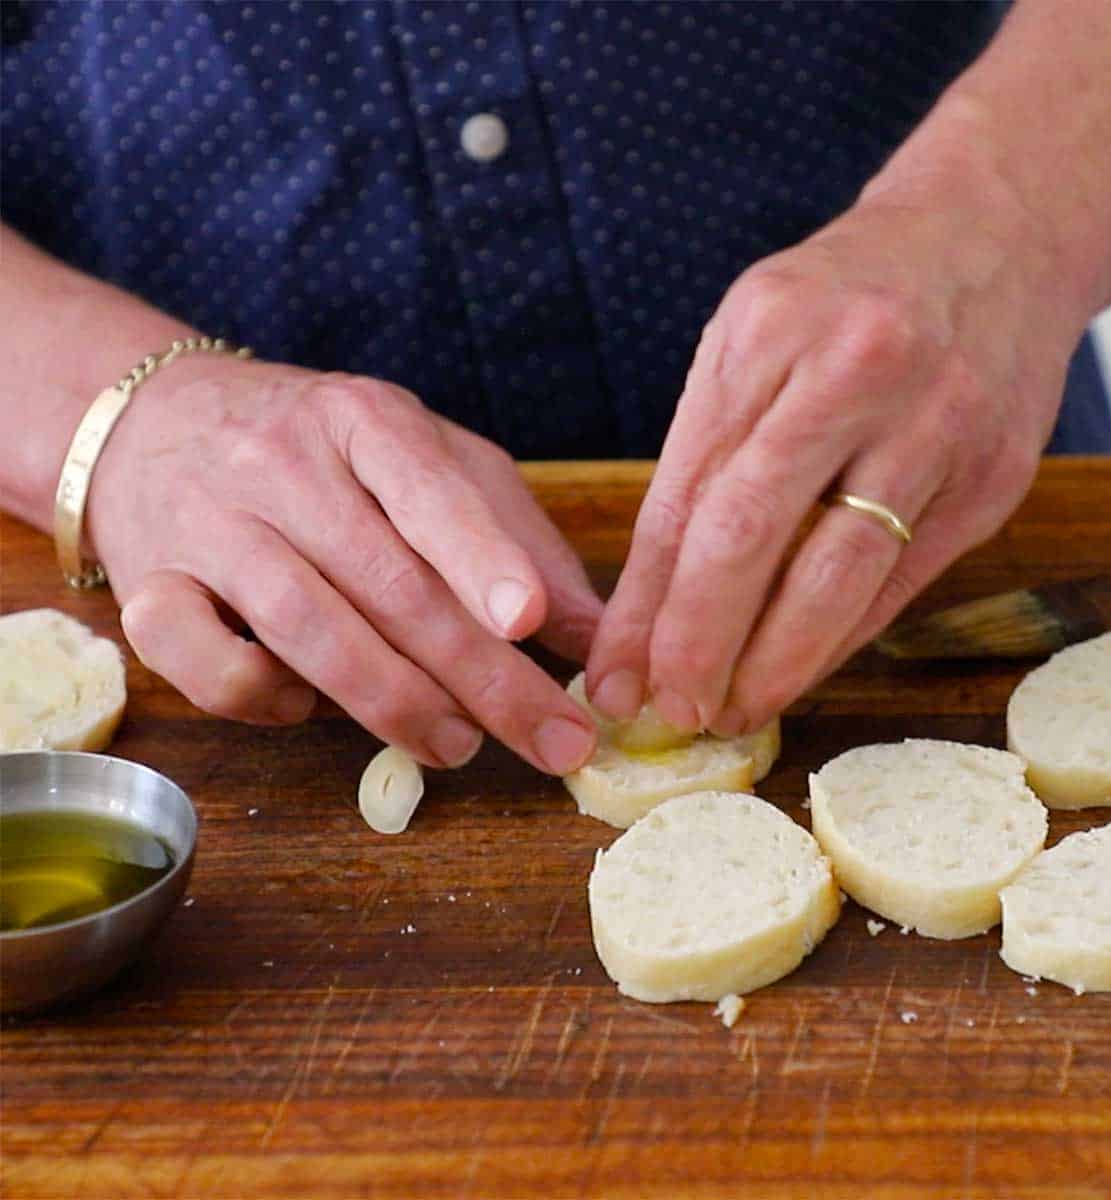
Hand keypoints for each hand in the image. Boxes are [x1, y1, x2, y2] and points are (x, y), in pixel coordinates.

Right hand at [88, 358, 599, 772]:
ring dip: (393, 702)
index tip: (530, 620)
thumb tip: (597, 635)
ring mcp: (210, 525)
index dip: (481, 555)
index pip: (427, 485)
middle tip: (551, 739)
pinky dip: (269, 703)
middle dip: (480, 674)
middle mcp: (282, 464)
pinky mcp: (150, 586)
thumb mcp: (429, 461)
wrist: (157, 421)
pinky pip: (208, 666)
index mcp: (363, 419)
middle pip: (387, 581)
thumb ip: (514, 538)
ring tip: (460, 746)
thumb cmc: (325, 452)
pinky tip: (317, 711)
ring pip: (306, 627)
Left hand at [585, 182, 1086, 734]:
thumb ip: (705, 461)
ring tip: (734, 711)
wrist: (996, 234)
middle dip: (698, 643)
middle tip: (671, 711)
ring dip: (776, 663)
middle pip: (750, 536)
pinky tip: (801, 669)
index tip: (614, 676)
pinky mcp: (993, 475)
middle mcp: (852, 372)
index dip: (644, 602)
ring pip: (835, 574)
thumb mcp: (753, 343)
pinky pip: (899, 579)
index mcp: (767, 333)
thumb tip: (653, 605)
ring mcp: (934, 423)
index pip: (685, 496)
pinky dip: (841, 637)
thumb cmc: (846, 300)